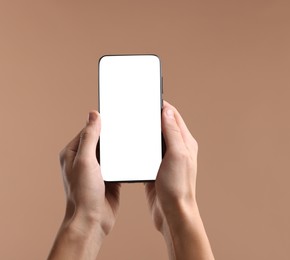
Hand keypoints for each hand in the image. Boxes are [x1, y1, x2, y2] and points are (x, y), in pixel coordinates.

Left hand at [48, 111, 120, 259]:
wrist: (93, 220)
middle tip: (127, 126)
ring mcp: (97, 169)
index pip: (89, 130)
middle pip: (102, 140)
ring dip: (120, 148)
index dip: (102, 123)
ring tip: (131, 140)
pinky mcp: (110, 177)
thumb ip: (89, 137)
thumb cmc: (83, 193)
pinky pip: (119, 163)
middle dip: (114, 135)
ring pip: (112, 151)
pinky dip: (125, 160)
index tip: (116, 115)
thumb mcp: (85, 161)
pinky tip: (133, 156)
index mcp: (73, 153)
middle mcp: (84, 159)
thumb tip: (93, 115)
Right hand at [145, 101, 197, 231]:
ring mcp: (167, 160)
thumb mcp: (176, 155)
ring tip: (132, 125)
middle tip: (136, 110)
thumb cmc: (178, 186)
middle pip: (163, 126)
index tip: (148, 98)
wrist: (172, 212)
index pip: (173, 117)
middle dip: (151, 117)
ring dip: (145, 132)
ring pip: (154, 139)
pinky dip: (141, 148)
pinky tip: (132, 146)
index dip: (161, 106)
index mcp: (185, 142)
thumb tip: (167, 111)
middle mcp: (178, 149)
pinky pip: (148, 153)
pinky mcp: (156, 169)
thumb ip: (172, 133)